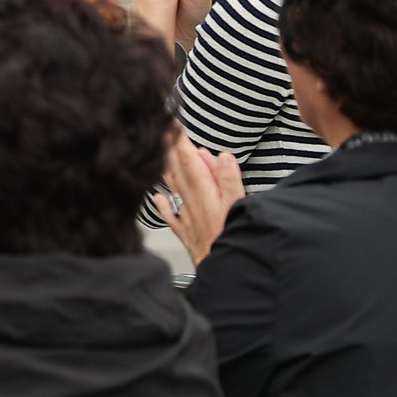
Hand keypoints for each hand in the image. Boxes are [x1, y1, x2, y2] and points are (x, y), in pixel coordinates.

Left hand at [155, 130, 245, 265]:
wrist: (226, 270)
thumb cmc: (233, 239)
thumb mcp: (239, 207)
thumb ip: (231, 181)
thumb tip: (222, 156)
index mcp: (205, 194)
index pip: (190, 162)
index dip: (181, 142)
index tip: (174, 126)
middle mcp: (192, 203)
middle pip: (178, 171)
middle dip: (170, 149)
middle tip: (162, 131)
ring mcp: (187, 217)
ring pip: (173, 188)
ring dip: (167, 169)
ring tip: (160, 155)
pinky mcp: (186, 233)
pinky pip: (171, 215)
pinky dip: (163, 204)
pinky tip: (157, 198)